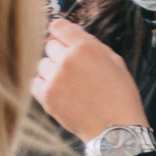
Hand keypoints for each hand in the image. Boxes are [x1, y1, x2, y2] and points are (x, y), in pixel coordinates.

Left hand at [33, 16, 147, 144]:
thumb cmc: (119, 95)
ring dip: (52, 70)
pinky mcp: (45, 95)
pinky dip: (45, 85)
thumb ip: (92, 45)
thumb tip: (73, 35)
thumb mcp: (116, 62)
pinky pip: (36, 82)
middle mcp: (67, 59)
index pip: (59, 26)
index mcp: (86, 48)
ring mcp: (54, 78)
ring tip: (70, 84)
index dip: (60, 31)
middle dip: (60, 53)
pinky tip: (61, 92)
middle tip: (74, 68)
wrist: (114, 128)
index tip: (60, 35)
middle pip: (50, 46)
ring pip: (42, 64)